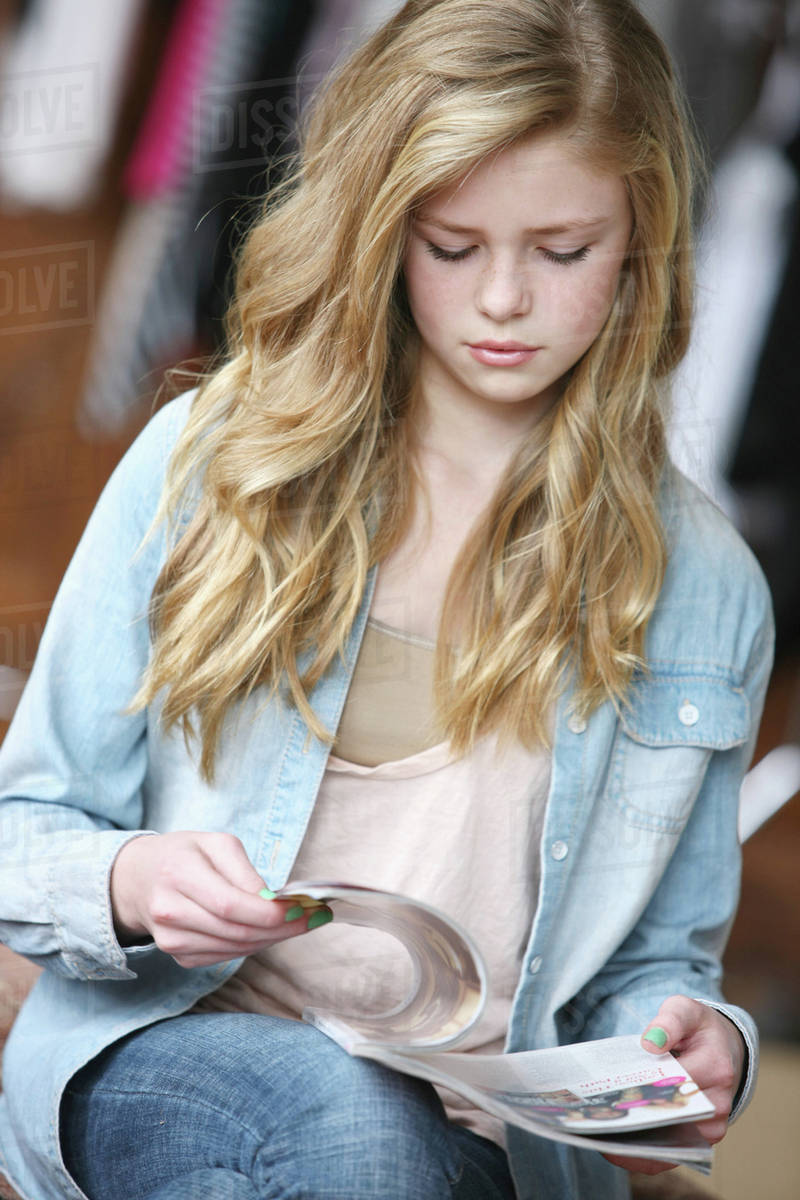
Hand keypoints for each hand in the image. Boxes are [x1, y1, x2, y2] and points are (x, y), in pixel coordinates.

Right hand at [110, 831, 331, 967]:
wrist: (138, 879)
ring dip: (271, 939)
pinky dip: (251, 946)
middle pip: (236, 931)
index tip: (306, 908)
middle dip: (282, 928)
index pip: (231, 905)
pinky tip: (266, 932)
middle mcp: (170, 911)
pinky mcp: (177, 955)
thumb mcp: (215, 843)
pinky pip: (224, 956)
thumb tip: (274, 902)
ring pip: (234, 948)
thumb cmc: (184, 854)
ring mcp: (170, 939)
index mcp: (178, 873)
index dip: (272, 913)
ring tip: (296, 923)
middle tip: (314, 918)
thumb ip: (245, 871)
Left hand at [603, 994, 744, 1175]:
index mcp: (715, 1066)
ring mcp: (711, 1126)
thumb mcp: (684, 1010)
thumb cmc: (697, 1030)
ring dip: (636, 1141)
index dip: (643, 1085)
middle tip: (597, 1116)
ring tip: (600, 1131)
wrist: (722, 1049)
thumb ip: (669, 1020)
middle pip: (669, 1116)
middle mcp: (717, 1103)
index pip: (674, 1081)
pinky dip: (643, 1154)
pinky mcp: (701, 1140)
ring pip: (669, 1143)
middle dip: (635, 1117)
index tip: (613, 1090)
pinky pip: (671, 1154)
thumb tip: (651, 1044)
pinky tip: (613, 1146)